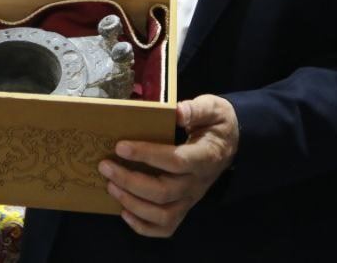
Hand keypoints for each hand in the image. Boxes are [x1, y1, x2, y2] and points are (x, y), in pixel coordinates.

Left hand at [100, 94, 238, 237]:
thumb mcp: (213, 108)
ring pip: (162, 214)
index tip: (120, 146)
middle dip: (129, 181)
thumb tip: (176, 111)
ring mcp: (191, 199)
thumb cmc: (216, 124)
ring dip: (132, 203)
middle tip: (105, 166)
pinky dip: (143, 226)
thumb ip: (197, 109)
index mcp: (204, 157)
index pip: (175, 161)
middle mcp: (197, 183)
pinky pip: (166, 227)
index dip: (147, 155)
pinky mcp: (184, 208)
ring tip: (110, 186)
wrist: (231, 146)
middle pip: (163, 192)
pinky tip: (124, 212)